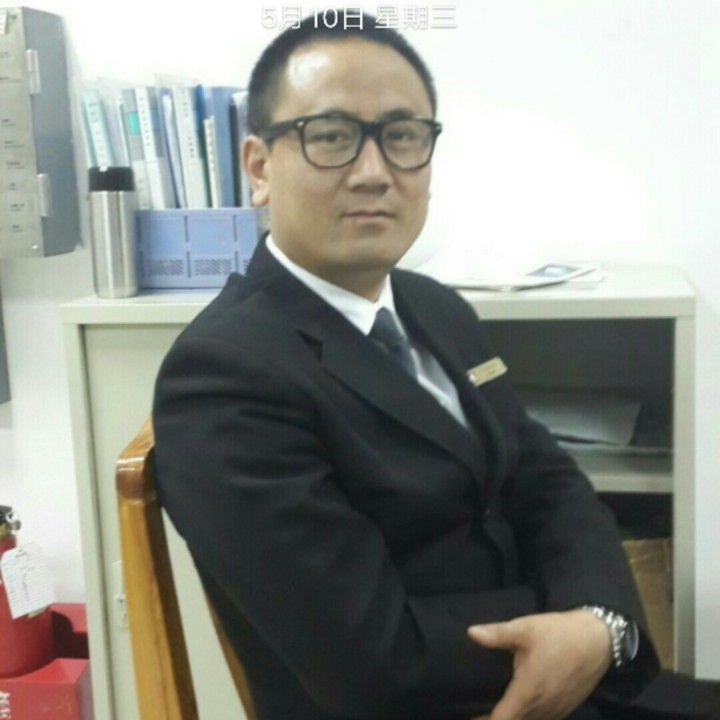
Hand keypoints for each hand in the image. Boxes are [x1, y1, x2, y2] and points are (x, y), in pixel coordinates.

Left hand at [467, 609, 611, 719]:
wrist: (597, 640)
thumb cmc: (557, 633)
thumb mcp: (524, 629)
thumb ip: (497, 634)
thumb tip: (471, 633)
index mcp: (528, 692)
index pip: (502, 719)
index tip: (470, 715)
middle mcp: (543, 708)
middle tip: (477, 711)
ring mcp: (557, 711)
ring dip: (514, 718)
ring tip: (494, 710)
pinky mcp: (566, 708)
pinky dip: (529, 717)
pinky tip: (520, 706)